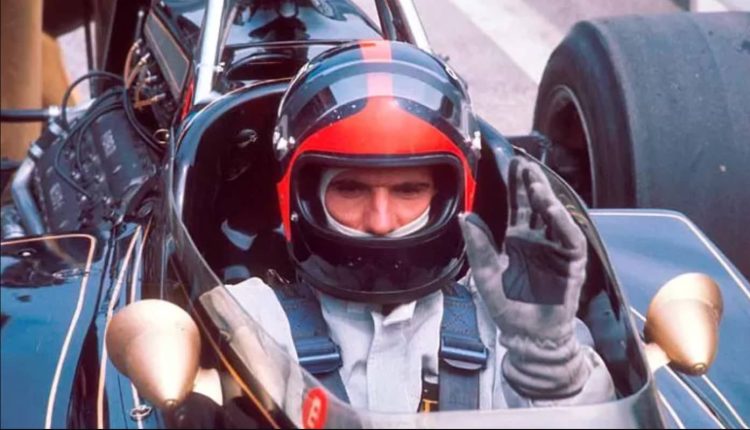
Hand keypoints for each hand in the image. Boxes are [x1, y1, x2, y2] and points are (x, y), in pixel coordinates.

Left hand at [459, 156, 588, 398]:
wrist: (527, 335)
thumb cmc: (506, 306)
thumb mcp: (485, 275)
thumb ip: (477, 246)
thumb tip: (464, 216)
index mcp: (516, 239)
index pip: (516, 206)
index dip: (513, 186)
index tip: (508, 164)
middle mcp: (536, 239)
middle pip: (535, 205)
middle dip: (530, 183)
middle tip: (522, 163)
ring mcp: (554, 248)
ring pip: (553, 216)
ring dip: (545, 198)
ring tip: (534, 181)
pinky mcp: (570, 262)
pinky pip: (568, 238)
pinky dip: (561, 222)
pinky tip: (551, 208)